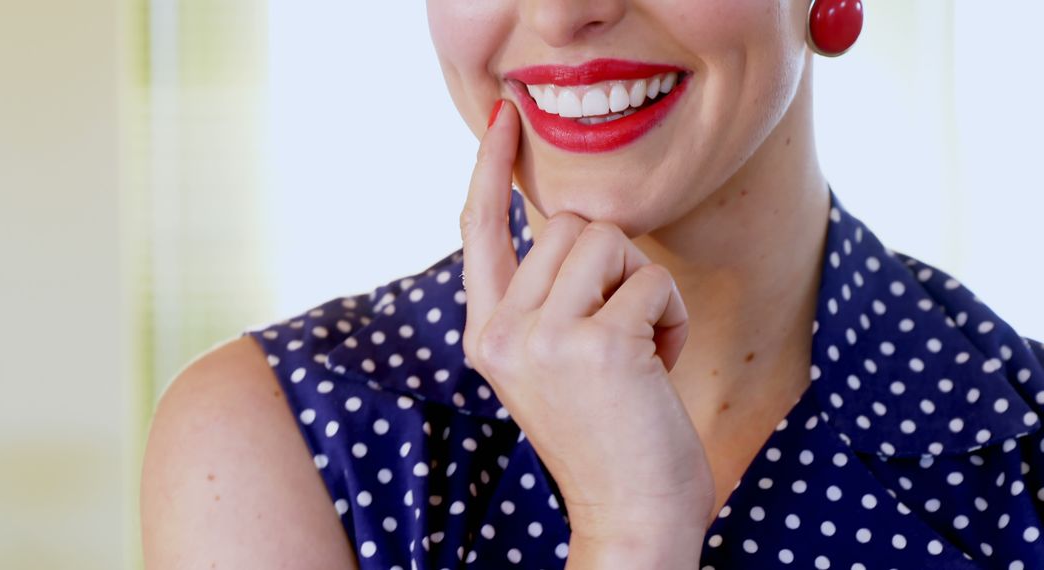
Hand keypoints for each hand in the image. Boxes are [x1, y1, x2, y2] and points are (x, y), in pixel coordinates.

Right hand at [459, 99, 714, 553]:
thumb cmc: (607, 434)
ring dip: (643, 288)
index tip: (503, 118)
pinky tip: (658, 367)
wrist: (632, 516)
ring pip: (608, 240)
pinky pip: (651, 281)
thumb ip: (545, 297)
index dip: (490, 168)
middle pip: (566, 223)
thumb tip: (575, 223)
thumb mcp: (554, 362)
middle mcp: (502, 332)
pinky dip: (669, 318)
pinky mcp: (597, 345)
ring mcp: (544, 338)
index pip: (480, 229)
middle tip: (621, 330)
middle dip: (613, 263)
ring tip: (639, 350)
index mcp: (486, 334)